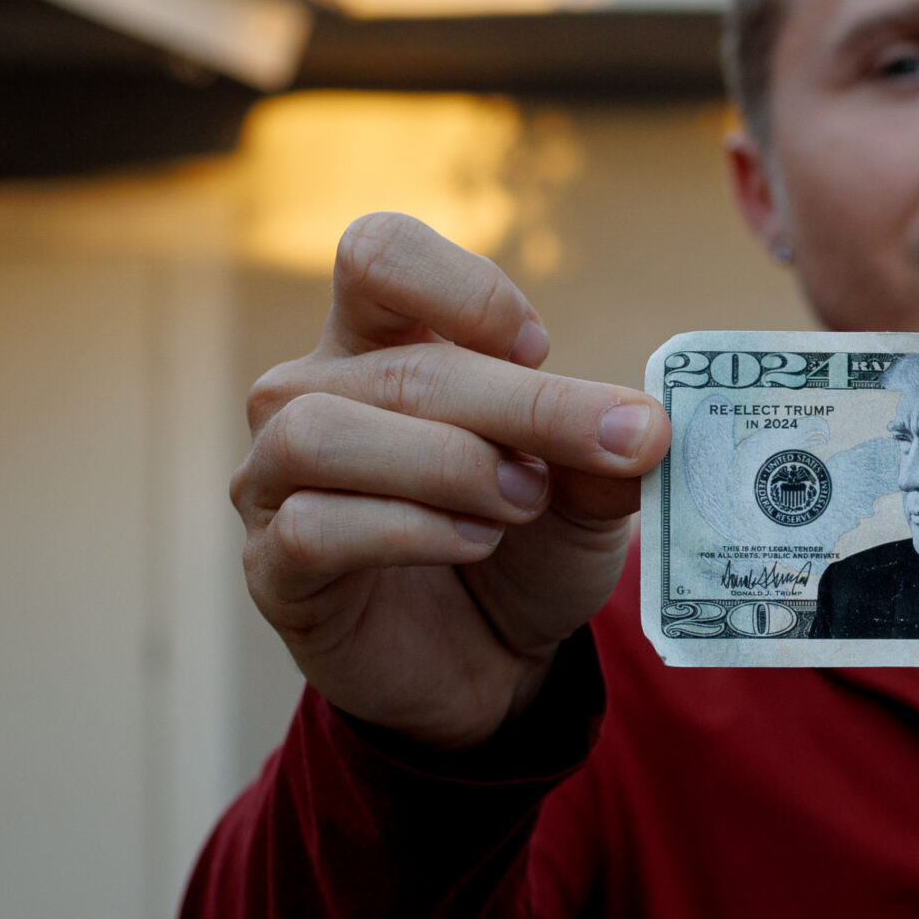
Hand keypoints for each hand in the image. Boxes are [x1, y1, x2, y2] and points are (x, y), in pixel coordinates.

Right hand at [231, 214, 669, 747]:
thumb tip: (646, 425)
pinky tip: (469, 542)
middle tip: (603, 448)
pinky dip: (405, 530)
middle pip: (396, 366)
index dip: (463, 288)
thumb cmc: (527, 548)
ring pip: (323, 432)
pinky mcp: (272, 569)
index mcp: (381, 342)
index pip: (379, 253)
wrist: (493, 665)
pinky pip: (312, 527)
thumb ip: (604, 448)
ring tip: (519, 504)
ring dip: (445, 464)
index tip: (541, 350)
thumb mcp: (586, 490)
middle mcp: (310, 394)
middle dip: (518, 407)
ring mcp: (275, 481)